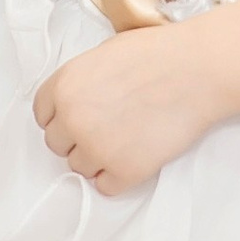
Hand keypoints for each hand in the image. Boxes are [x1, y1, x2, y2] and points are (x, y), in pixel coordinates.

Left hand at [33, 25, 227, 194]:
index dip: (62, 116)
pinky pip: (106, 187)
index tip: (81, 116)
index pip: (43, 115)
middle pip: (57, 144)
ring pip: (80, 167)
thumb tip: (78, 101)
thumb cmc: (157, 54)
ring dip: (98, 158)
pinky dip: (119, 177)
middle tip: (108, 127)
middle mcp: (72, 119)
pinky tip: (137, 156)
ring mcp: (97, 148)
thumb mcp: (104, 53)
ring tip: (128, 138)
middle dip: (78, 138)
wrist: (196, 70)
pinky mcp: (124, 171)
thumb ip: (80, 81)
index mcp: (64, 86)